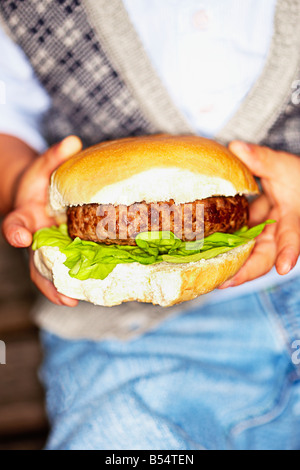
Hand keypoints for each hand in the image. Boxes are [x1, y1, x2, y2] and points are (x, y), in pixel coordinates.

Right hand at [2, 136, 81, 305]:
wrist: (41, 196)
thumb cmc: (41, 182)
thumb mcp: (45, 166)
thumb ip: (56, 156)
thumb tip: (73, 142)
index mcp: (25, 215)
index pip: (15, 223)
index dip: (15, 231)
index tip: (18, 236)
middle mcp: (34, 237)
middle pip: (33, 262)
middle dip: (44, 280)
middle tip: (62, 296)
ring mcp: (47, 249)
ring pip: (48, 273)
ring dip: (60, 289)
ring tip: (76, 301)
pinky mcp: (61, 253)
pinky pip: (66, 270)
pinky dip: (75, 282)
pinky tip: (92, 291)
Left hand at [220, 141, 299, 288]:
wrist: (293, 182)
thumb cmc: (294, 175)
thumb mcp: (281, 165)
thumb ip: (261, 159)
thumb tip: (237, 147)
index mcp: (293, 217)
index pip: (293, 237)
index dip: (289, 252)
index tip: (284, 268)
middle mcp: (279, 232)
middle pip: (265, 257)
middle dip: (247, 271)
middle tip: (226, 282)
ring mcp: (264, 235)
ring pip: (249, 255)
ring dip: (232, 266)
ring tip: (211, 277)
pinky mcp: (252, 233)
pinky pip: (239, 244)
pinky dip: (224, 250)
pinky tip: (205, 256)